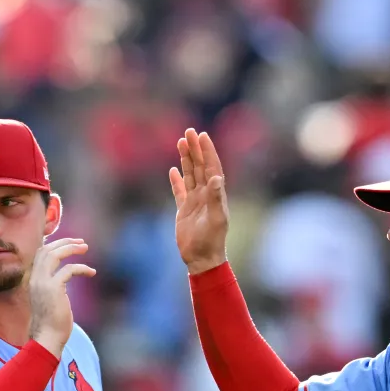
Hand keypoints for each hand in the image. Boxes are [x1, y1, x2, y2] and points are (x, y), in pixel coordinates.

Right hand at [27, 237, 94, 357]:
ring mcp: (42, 283)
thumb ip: (53, 287)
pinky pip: (69, 269)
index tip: (69, 244)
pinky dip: (82, 268)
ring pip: (55, 254)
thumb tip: (64, 279)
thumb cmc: (51, 324)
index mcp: (33, 280)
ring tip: (85, 248)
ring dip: (71, 248)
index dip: (55, 245)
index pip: (40, 254)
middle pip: (47, 249)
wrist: (46, 338)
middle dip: (65, 242)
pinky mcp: (54, 288)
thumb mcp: (49, 300)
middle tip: (81, 242)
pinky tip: (92, 272)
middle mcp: (35, 278)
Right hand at [169, 127, 229, 274]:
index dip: (208, 151)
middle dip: (195, 149)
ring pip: (190, 175)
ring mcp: (195, 202)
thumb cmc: (211, 240)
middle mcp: (206, 194)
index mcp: (215, 194)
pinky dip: (176, 181)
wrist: (201, 258)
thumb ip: (215, 198)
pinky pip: (179, 191)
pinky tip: (173, 170)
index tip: (202, 135)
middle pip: (200, 167)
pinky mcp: (184, 211)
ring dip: (186, 159)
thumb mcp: (216, 219)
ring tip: (181, 142)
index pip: (212, 167)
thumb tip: (216, 177)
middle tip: (189, 132)